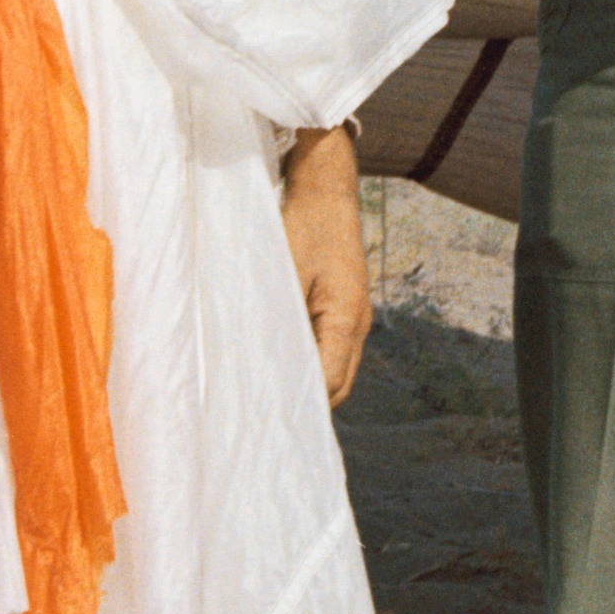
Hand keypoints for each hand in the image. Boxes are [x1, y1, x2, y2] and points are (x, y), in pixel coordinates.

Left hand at [281, 128, 371, 403]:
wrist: (326, 192)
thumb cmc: (302, 227)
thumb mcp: (282, 273)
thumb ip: (275, 319)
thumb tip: (257, 364)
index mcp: (346, 318)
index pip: (329, 380)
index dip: (302, 405)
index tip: (269, 421)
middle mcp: (357, 323)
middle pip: (339, 383)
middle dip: (307, 404)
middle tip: (264, 420)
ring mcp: (355, 316)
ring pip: (337, 369)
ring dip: (310, 384)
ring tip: (270, 398)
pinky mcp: (345, 308)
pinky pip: (331, 350)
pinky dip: (311, 364)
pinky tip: (281, 365)